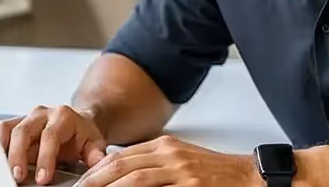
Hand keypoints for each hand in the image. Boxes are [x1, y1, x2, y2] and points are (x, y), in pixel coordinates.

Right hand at [0, 105, 108, 184]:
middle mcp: (43, 114)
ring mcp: (28, 117)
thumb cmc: (83, 135)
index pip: (50, 136)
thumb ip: (95, 154)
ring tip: (2, 170)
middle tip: (18, 177)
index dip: (45, 158)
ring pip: (9, 128)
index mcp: (63, 116)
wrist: (80, 122)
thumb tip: (97, 163)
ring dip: (4, 150)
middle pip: (24, 131)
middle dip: (18, 156)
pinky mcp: (17, 123)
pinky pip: (2, 130)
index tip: (43, 179)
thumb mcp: (94, 143)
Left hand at [74, 135, 261, 186]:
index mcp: (165, 145)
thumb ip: (154, 163)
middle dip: (94, 181)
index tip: (80, 183)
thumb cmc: (215, 173)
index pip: (120, 155)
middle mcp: (170, 154)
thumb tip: (121, 173)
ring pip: (135, 180)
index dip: (96, 170)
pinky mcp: (191, 186)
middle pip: (121, 165)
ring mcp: (180, 171)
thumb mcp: (181, 159)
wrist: (248, 176)